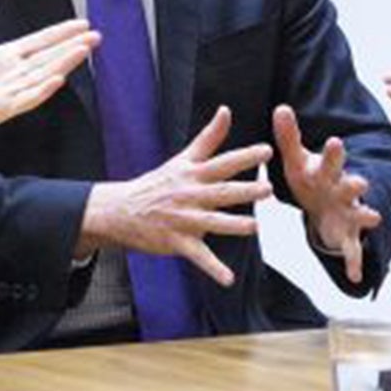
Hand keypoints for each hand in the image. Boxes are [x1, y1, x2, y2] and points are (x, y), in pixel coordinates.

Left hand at [0, 0, 98, 166]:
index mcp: (4, 57)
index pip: (39, 42)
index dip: (60, 33)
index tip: (82, 24)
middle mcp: (12, 73)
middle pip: (49, 57)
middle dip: (73, 46)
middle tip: (97, 36)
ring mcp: (10, 91)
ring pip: (44, 74)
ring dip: (65, 62)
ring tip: (85, 49)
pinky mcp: (3, 109)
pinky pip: (28, 98)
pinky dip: (43, 89)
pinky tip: (59, 78)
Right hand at [79, 107, 274, 283]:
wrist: (122, 210)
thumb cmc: (157, 183)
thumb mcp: (182, 158)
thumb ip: (209, 137)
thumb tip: (226, 110)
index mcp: (193, 175)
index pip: (222, 163)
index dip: (245, 156)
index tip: (267, 150)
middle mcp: (190, 195)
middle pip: (221, 192)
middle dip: (245, 191)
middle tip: (268, 189)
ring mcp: (184, 220)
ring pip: (212, 223)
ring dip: (234, 225)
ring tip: (255, 227)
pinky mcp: (177, 242)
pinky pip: (198, 257)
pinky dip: (213, 269)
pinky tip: (228, 280)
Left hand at [272, 105, 381, 284]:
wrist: (327, 202)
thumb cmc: (311, 178)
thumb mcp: (298, 160)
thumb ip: (289, 136)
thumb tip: (281, 107)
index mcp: (328, 172)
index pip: (332, 160)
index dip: (334, 153)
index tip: (336, 142)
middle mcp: (343, 190)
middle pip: (351, 185)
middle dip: (355, 184)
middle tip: (362, 182)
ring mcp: (348, 213)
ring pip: (360, 214)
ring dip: (366, 215)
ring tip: (375, 218)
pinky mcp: (347, 235)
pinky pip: (352, 250)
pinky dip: (354, 262)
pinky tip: (355, 277)